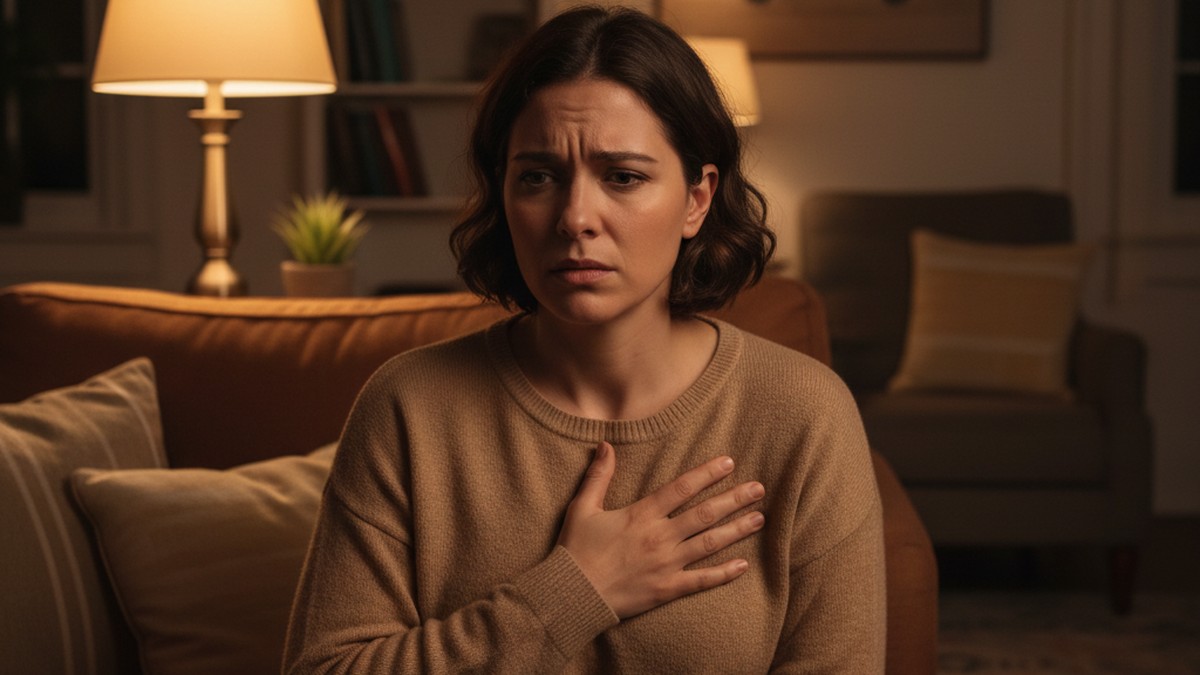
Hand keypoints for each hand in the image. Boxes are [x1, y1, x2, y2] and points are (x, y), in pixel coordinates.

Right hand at [557, 441, 765, 618]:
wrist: (572, 594)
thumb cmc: (575, 550)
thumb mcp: (583, 507)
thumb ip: (599, 475)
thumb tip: (606, 444)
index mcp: (642, 514)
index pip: (682, 488)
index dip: (707, 473)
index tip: (729, 463)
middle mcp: (659, 536)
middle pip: (705, 513)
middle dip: (734, 499)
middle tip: (758, 489)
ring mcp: (666, 564)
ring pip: (710, 543)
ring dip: (737, 530)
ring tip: (759, 518)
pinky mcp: (667, 589)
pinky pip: (702, 581)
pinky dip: (724, 573)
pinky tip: (743, 565)